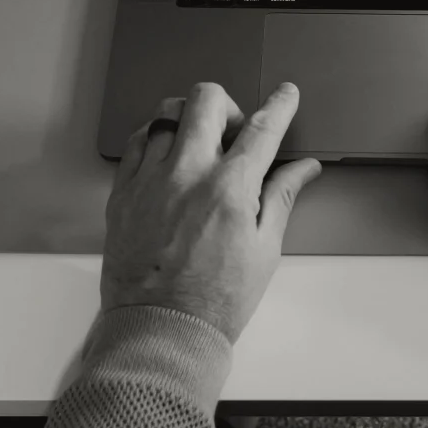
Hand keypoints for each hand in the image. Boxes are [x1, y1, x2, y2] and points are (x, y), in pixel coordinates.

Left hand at [101, 81, 319, 343]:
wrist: (159, 332)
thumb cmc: (214, 301)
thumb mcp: (265, 250)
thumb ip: (282, 197)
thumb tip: (303, 168)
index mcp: (229, 189)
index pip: (262, 127)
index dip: (280, 104)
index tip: (286, 95)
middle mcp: (187, 175)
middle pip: (207, 100)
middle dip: (230, 104)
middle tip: (236, 130)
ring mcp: (150, 181)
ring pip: (167, 112)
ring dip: (191, 118)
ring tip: (200, 144)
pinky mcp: (123, 193)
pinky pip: (137, 141)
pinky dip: (157, 136)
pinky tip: (169, 156)